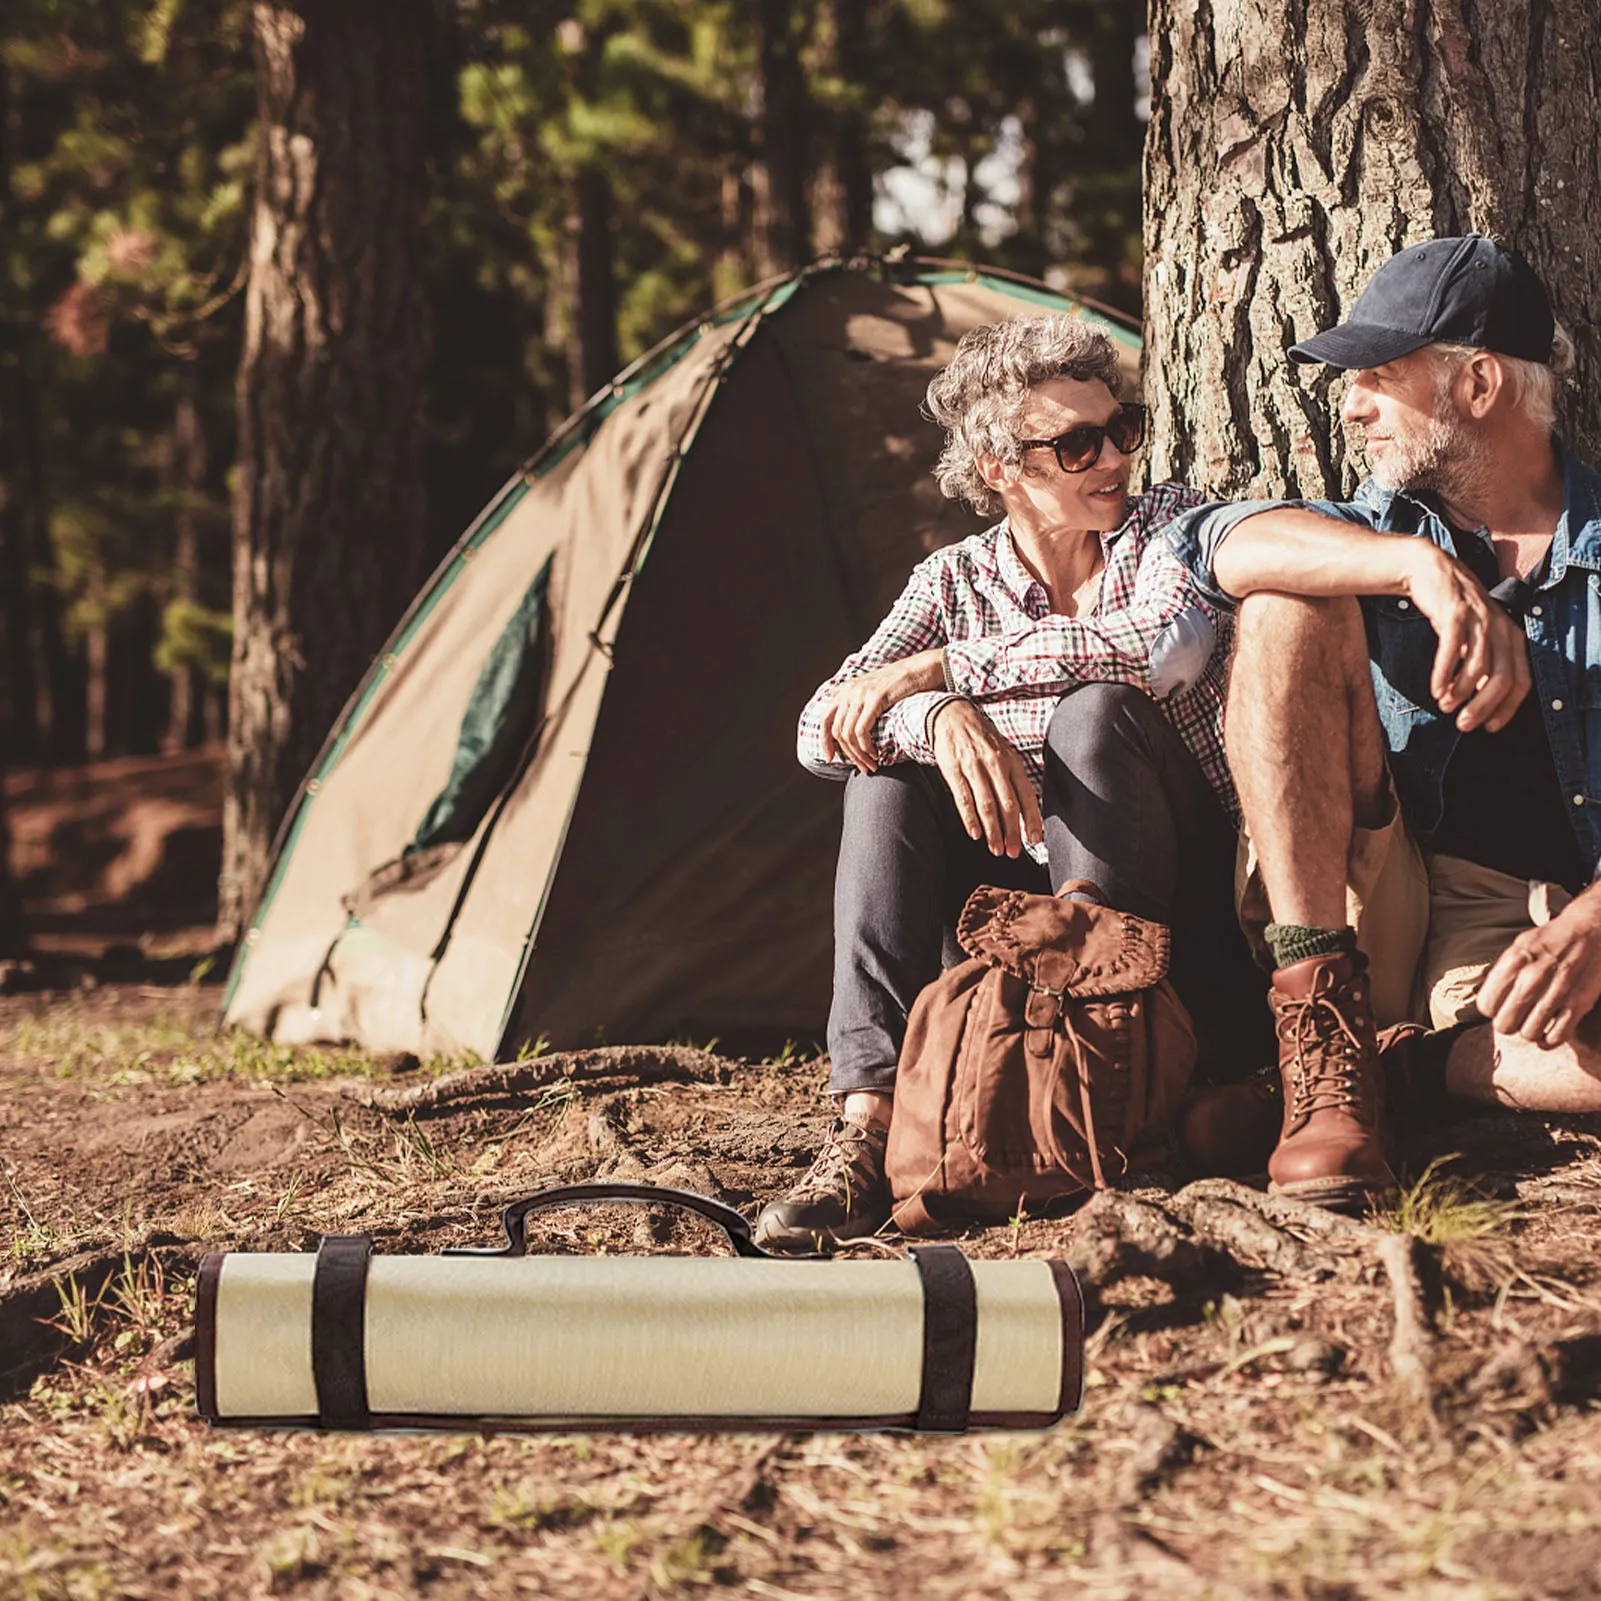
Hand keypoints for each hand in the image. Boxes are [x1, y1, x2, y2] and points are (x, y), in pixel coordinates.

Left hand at [821, 649, 944, 773]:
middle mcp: (849, 690)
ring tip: (871, 765)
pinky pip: (862, 730)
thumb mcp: (874, 692)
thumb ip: (860, 706)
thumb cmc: (903, 685)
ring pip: (848, 734)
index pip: (825, 719)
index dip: (825, 741)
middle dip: (848, 754)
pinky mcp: (876, 698)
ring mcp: (861, 693)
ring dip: (859, 755)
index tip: (832, 758)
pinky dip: (866, 747)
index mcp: (846, 690)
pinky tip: (876, 753)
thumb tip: (852, 733)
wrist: (923, 668)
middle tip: (863, 767)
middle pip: (837, 731)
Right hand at [930, 699, 1043, 857]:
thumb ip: (1014, 780)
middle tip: (1013, 853)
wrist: (953, 715)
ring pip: (987, 805)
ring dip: (993, 831)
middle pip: (1008, 805)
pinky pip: (963, 799)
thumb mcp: (1004, 753)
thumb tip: (1025, 812)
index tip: (1034, 840)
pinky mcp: (954, 770)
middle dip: (1012, 832)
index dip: (1032, 819)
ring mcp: (974, 767)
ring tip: (996, 849)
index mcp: (1012, 761)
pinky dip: (970, 819)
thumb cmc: (982, 740)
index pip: (1027, 795)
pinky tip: (975, 834)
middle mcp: (996, 764)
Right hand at [1404, 544, 1531, 731]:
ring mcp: (1480, 619)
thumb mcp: (1476, 638)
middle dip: (1483, 707)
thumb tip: (1482, 704)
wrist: (1429, 571)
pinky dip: (1444, 674)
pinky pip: (1452, 651)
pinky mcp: (1455, 613)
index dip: (1507, 709)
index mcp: (1512, 637)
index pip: (1521, 681)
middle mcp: (1502, 628)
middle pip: (1502, 679)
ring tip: (1445, 706)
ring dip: (1461, 693)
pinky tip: (1435, 690)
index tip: (1489, 728)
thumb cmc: (1452, 611)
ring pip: (1478, 667)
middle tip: (1463, 725)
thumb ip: (1483, 665)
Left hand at [1476, 891, 1600, 1047]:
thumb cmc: (1552, 940)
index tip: (1499, 1006)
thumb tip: (1488, 998)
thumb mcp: (1520, 946)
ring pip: (1529, 1033)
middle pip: (1505, 1024)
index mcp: (1513, 962)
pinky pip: (1557, 1037)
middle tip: (1516, 1017)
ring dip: (1529, 1031)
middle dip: (1508, 1024)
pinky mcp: (1579, 1003)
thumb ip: (1504, 971)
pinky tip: (1548, 1032)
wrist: (1592, 929)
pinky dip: (1550, 1040)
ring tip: (1533, 1022)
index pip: (1486, 1005)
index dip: (1491, 1009)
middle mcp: (1532, 978)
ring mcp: (1556, 992)